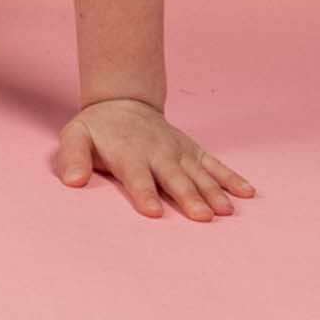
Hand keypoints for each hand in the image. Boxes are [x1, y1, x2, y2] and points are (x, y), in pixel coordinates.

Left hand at [55, 99, 256, 218]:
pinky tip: (247, 192)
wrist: (123, 102)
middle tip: (201, 217)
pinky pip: (215, 164)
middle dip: (187, 197)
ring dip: (213, 192)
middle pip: (173, 177)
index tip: (153, 212)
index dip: (144, 193)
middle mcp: (158, 153)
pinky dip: (231, 177)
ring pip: (198, 173)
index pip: (136, 176)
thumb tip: (72, 181)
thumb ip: (72, 157)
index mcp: (128, 153)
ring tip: (226, 211)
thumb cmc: (98, 129)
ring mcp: (179, 152)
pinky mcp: (193, 151)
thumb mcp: (75, 136)